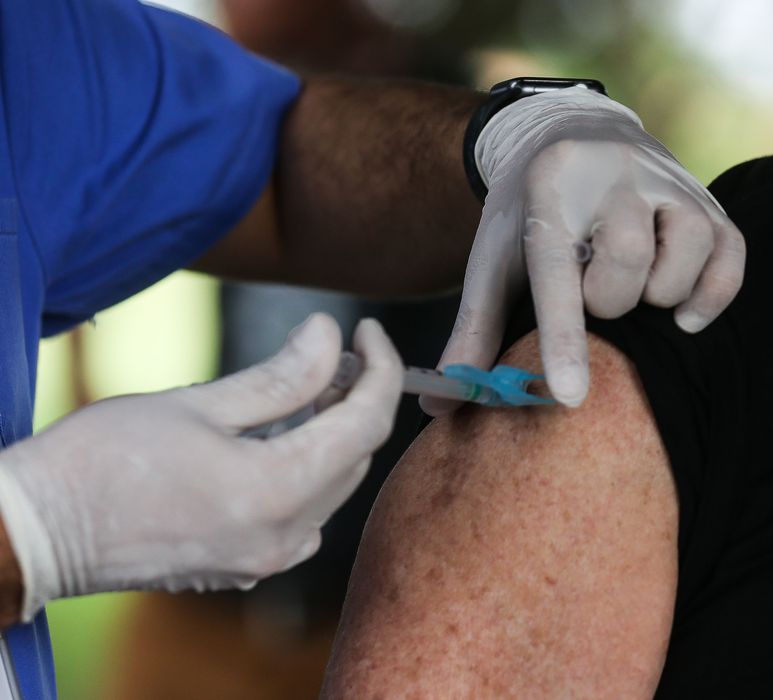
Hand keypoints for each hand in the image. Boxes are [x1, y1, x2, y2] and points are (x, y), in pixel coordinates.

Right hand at [0, 313, 401, 619]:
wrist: (39, 532)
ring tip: (308, 386)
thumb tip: (330, 335)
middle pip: (356, 458)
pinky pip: (305, 515)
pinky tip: (281, 437)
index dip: (379, 368)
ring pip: (334, 487)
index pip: (366, 424)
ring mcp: (266, 560)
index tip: (367, 330)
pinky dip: (308, 471)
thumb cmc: (103, 460)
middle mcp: (283, 536)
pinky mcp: (246, 567)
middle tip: (334, 352)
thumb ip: (281, 375)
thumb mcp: (199, 404)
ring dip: (334, 435)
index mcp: (276, 492)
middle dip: (356, 398)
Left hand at [425, 88, 745, 414]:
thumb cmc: (530, 214)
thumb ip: (473, 330)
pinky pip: (730, 254)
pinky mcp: (708, 196)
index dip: (564, 338)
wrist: (575, 134)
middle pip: (625, 262)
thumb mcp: (494, 259)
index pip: (555, 272)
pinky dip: (712, 294)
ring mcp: (667, 180)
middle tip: (596, 294)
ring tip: (637, 289)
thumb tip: (440, 403)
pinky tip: (683, 309)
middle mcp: (611, 174)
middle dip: (610, 302)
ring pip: (685, 255)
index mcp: (547, 190)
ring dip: (662, 294)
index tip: (568, 396)